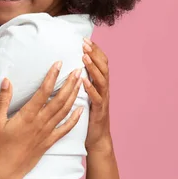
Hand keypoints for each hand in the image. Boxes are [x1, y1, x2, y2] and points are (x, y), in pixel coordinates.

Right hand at [0, 62, 83, 178]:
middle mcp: (40, 122)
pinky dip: (75, 119)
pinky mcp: (49, 142)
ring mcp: (47, 133)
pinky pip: (65, 129)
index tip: (58, 63)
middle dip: (69, 83)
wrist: (5, 171)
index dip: (52, 76)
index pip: (43, 92)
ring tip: (81, 83)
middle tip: (78, 70)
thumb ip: (2, 100)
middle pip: (59, 99)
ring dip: (74, 96)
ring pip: (64, 111)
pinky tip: (81, 110)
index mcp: (27, 116)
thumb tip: (6, 81)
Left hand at [81, 38, 112, 152]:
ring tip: (84, 57)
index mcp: (100, 85)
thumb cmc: (88, 115)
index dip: (95, 50)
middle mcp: (104, 90)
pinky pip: (97, 98)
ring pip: (102, 80)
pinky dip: (91, 88)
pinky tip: (83, 80)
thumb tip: (73, 66)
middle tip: (84, 43)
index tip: (84, 39)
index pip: (101, 63)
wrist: (97, 139)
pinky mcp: (99, 112)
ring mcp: (103, 100)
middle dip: (94, 54)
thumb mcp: (87, 94)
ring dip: (93, 67)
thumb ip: (83, 81)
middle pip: (103, 68)